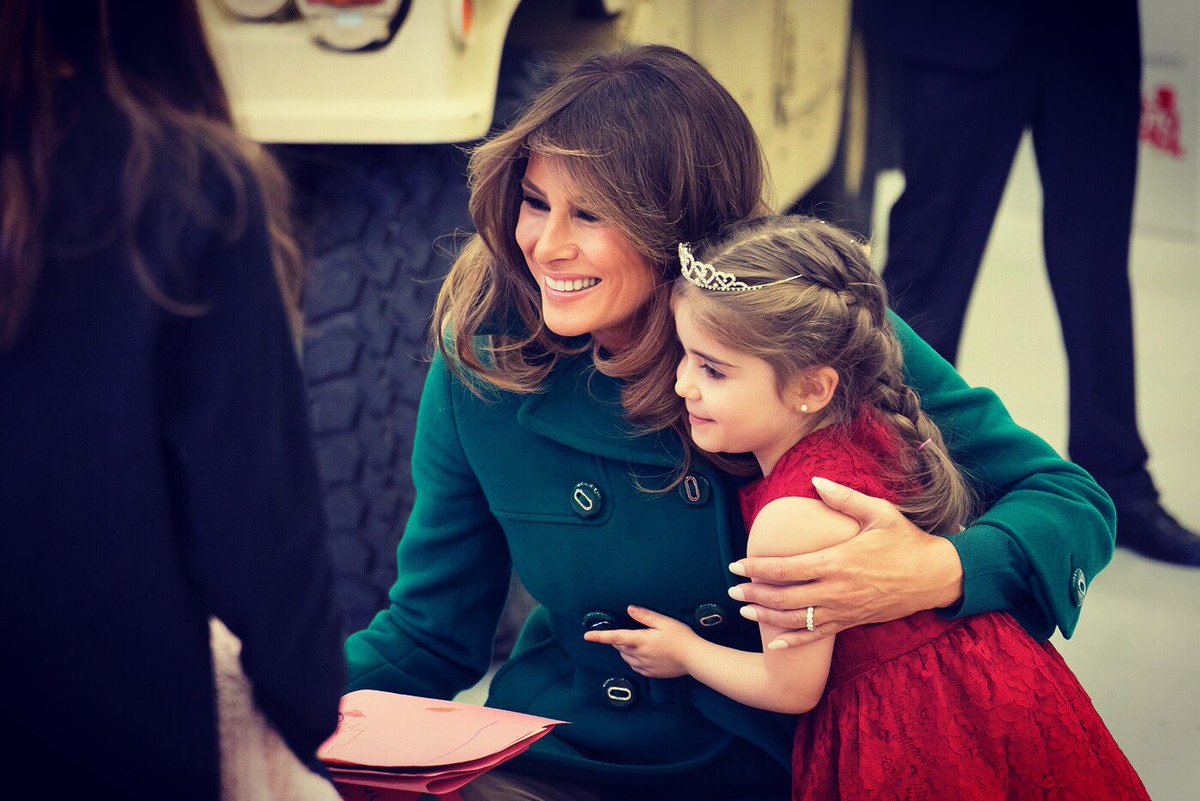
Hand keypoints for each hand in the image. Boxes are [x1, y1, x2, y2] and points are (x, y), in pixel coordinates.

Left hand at [582, 605, 695, 678]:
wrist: (694, 659)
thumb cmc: (681, 637)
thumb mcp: (664, 622)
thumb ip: (645, 616)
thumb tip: (630, 609)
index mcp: (641, 640)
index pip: (615, 638)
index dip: (599, 636)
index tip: (587, 636)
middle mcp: (639, 655)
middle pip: (620, 647)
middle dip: (618, 640)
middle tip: (627, 632)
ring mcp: (644, 666)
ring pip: (626, 658)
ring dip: (626, 650)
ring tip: (638, 642)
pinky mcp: (651, 673)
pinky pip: (635, 666)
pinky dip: (634, 659)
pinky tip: (644, 654)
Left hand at [729, 477, 964, 647]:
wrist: (936, 576)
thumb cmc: (906, 541)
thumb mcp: (879, 513)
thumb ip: (844, 498)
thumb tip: (815, 480)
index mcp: (837, 561)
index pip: (785, 568)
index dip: (757, 568)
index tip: (736, 565)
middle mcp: (836, 590)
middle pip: (784, 597)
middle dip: (753, 593)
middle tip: (732, 589)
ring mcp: (843, 610)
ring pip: (795, 619)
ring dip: (766, 616)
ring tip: (744, 610)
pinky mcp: (851, 622)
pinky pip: (816, 636)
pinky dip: (792, 642)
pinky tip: (773, 644)